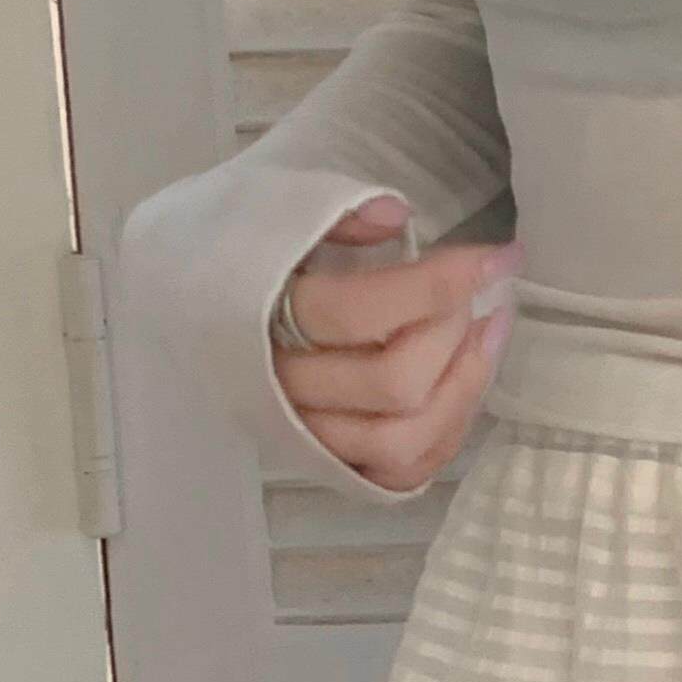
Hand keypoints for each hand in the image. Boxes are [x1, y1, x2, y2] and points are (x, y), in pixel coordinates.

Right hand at [270, 195, 518, 492]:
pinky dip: (442, 435)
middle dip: (452, 333)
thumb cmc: (246, 250)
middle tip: (474, 294)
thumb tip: (396, 218)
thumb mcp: (276, 208)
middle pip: (392, 384)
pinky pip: (397, 474)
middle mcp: (278, 390)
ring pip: (399, 441)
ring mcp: (302, 435)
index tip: (496, 257)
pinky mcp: (326, 461)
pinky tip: (464, 382)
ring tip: (487, 334)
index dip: (439, 285)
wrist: (186, 300)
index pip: (359, 313)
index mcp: (258, 320)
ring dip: (462, 387)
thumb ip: (334, 212)